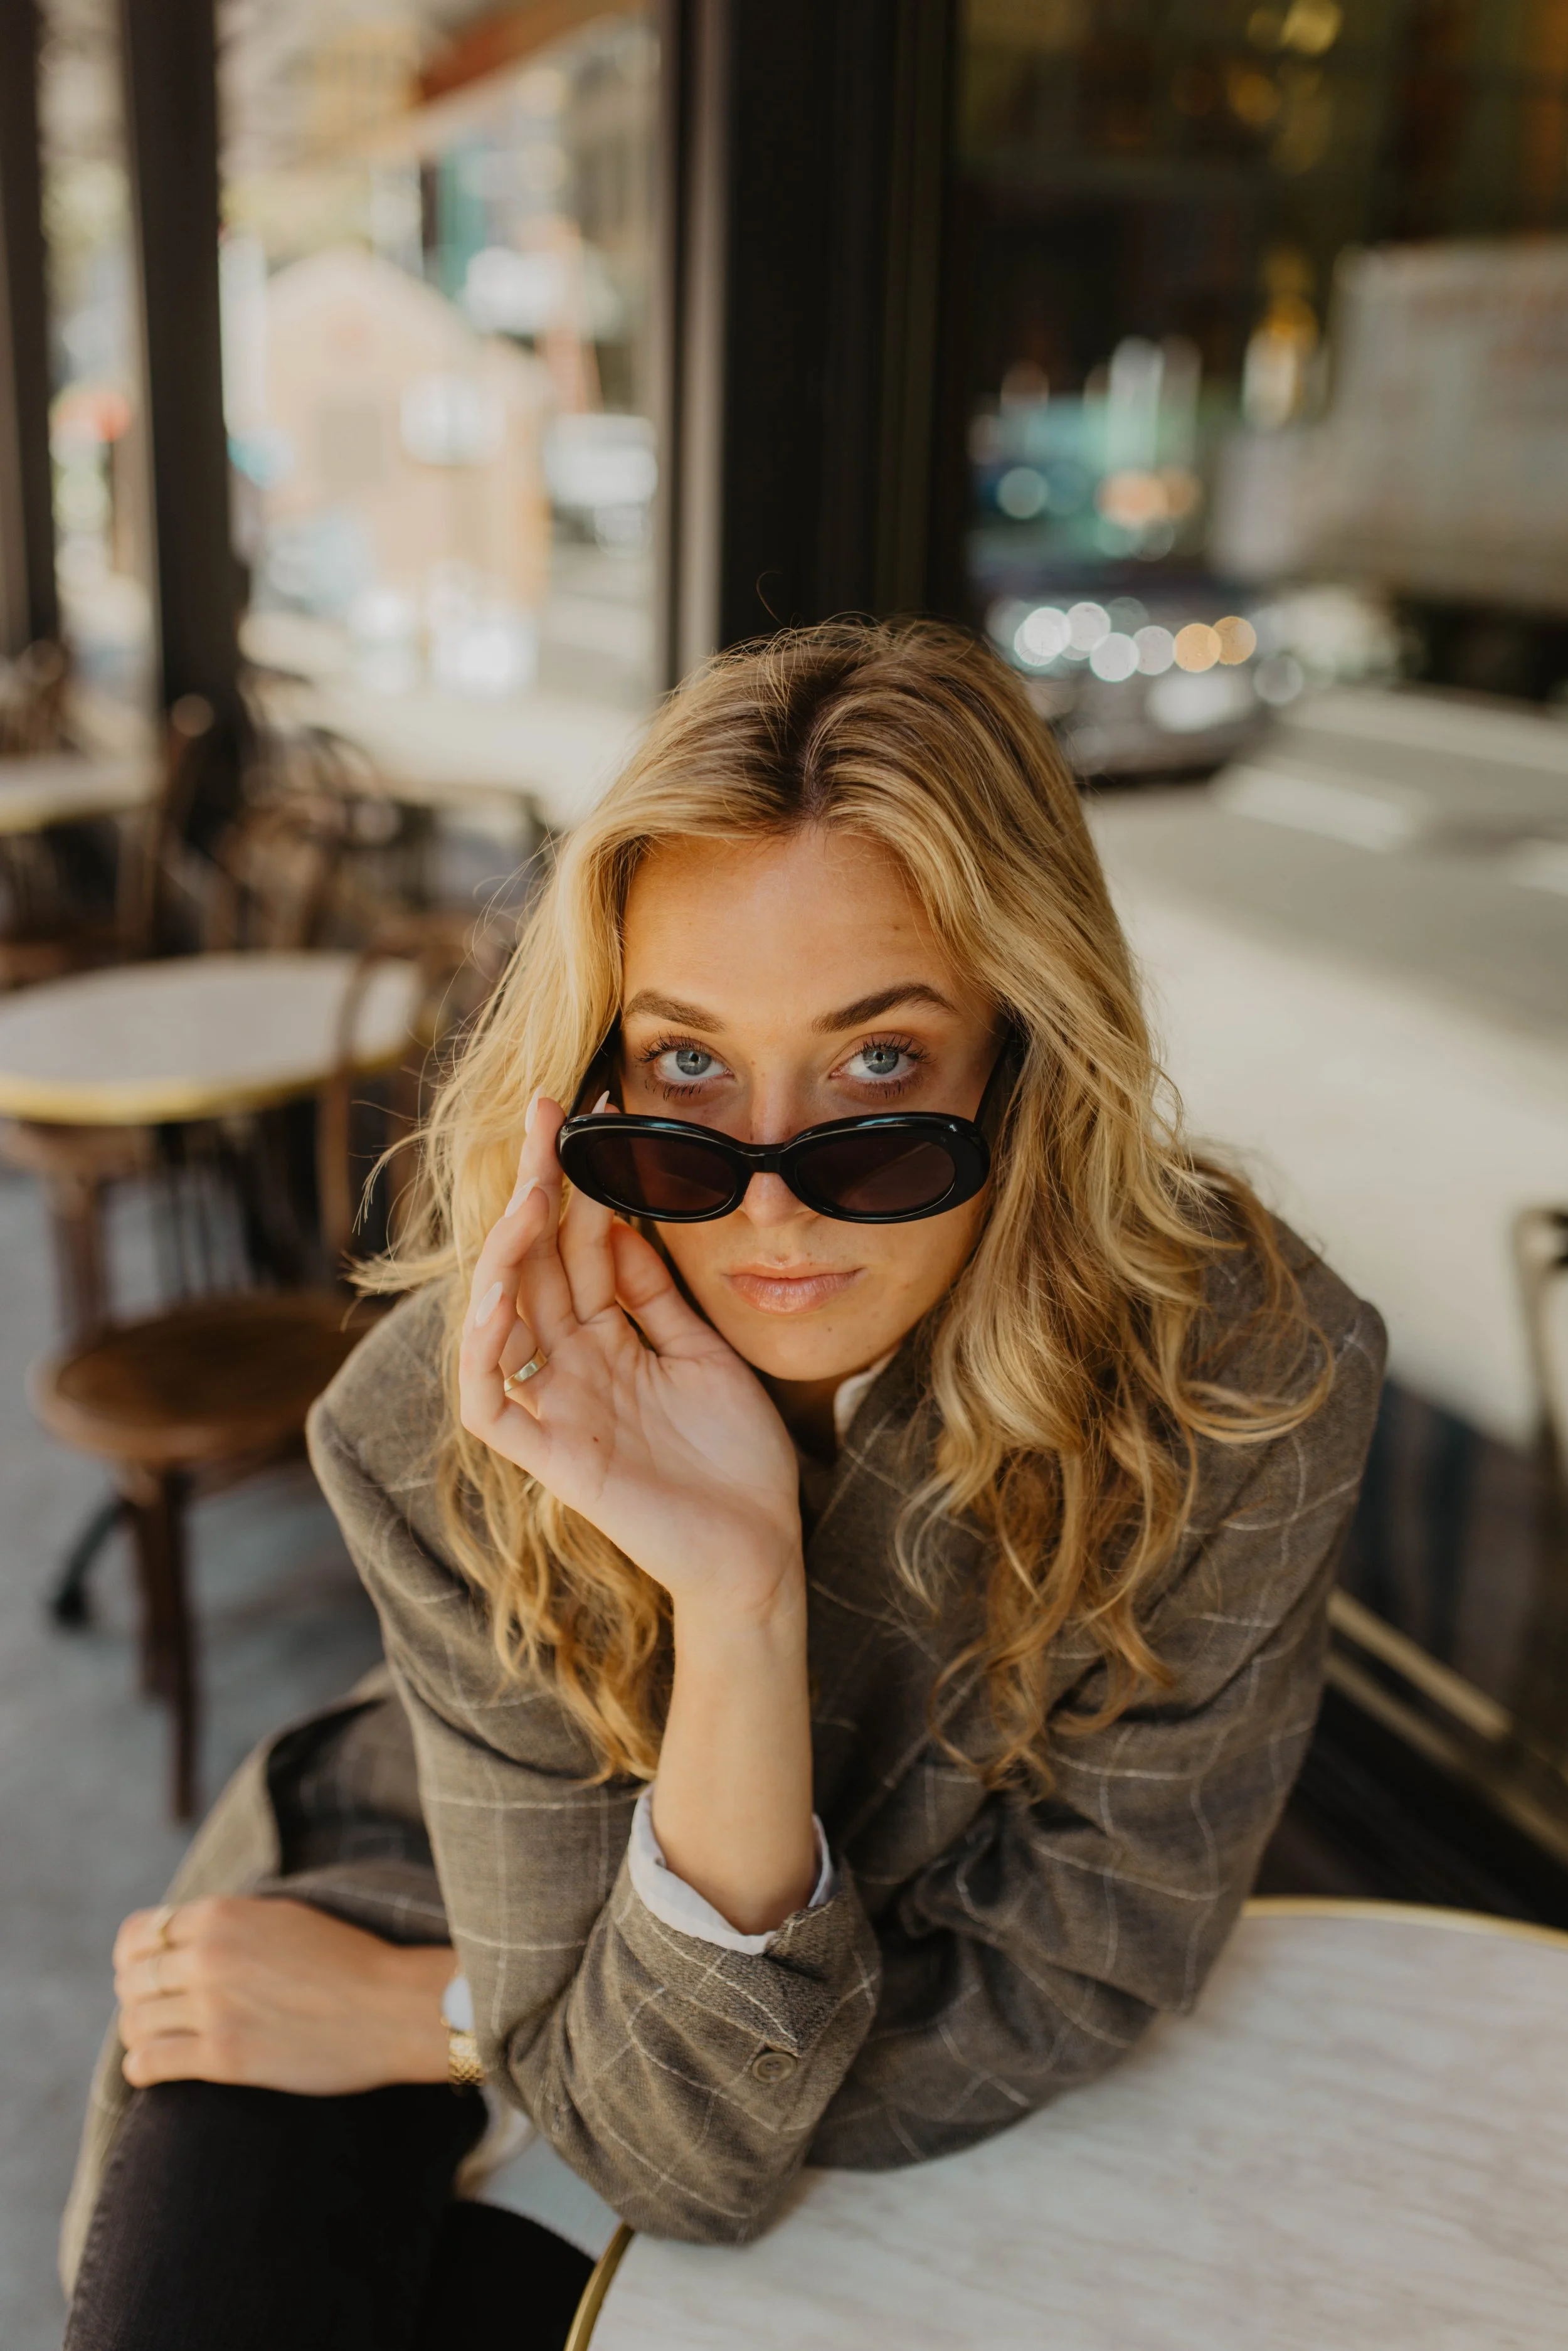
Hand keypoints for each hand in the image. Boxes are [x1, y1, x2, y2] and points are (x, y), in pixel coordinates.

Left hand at [114, 1897, 452, 2093]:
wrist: (391, 2006)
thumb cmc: (347, 1958)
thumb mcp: (283, 1915)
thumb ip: (230, 1922)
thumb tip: (185, 1936)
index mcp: (222, 1915)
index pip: (139, 1935)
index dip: (134, 1957)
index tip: (144, 1972)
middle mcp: (209, 1956)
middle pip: (132, 1980)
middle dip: (136, 1997)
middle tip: (155, 2011)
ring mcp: (214, 2007)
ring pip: (135, 2023)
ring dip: (139, 2033)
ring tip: (156, 2040)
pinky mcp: (225, 2057)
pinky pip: (149, 2063)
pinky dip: (142, 2067)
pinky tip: (155, 2069)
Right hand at [459, 1096, 803, 1621]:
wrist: (761, 1550)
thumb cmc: (736, 1459)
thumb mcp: (702, 1353)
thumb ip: (655, 1296)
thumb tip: (623, 1220)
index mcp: (604, 1341)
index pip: (575, 1246)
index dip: (579, 1180)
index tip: (593, 1111)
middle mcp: (569, 1368)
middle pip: (533, 1265)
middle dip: (537, 1187)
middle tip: (548, 1113)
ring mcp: (556, 1411)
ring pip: (498, 1320)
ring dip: (507, 1253)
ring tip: (534, 1193)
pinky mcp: (552, 1460)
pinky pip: (489, 1402)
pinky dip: (483, 1350)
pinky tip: (500, 1296)